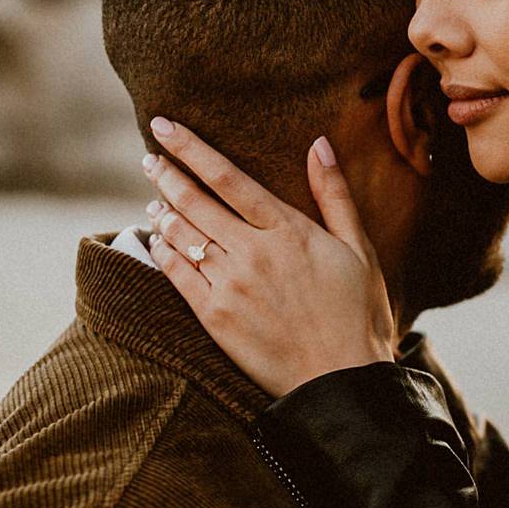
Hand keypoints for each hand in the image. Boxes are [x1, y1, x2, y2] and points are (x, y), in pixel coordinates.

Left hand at [143, 117, 395, 396]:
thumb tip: (318, 144)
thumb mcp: (359, 250)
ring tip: (155, 199)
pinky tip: (157, 239)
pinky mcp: (214, 316)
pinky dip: (162, 250)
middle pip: (195, 201)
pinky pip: (176, 273)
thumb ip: (335, 196)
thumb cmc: (359, 316)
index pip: (227, 177)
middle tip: (149, 157)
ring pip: (182, 234)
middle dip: (166, 174)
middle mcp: (254, 252)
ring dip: (163, 210)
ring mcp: (230, 284)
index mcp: (289, 231)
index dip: (190, 148)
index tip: (164, 126)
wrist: (342, 381)